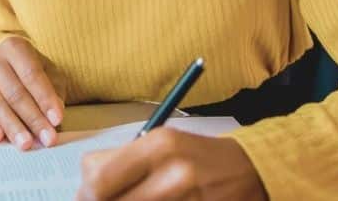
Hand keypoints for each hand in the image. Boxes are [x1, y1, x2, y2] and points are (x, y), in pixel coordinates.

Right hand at [0, 36, 64, 149]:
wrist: (4, 64)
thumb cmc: (30, 70)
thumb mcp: (48, 73)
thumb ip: (54, 92)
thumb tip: (54, 119)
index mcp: (15, 47)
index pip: (32, 75)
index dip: (45, 98)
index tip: (57, 119)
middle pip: (15, 93)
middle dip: (33, 119)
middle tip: (46, 139)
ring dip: (13, 127)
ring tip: (26, 144)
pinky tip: (0, 138)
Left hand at [75, 128, 266, 200]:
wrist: (251, 170)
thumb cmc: (199, 156)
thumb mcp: (164, 143)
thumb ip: (125, 159)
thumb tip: (86, 183)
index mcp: (160, 144)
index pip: (98, 176)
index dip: (86, 191)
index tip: (87, 195)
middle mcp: (172, 172)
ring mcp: (186, 199)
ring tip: (131, 199)